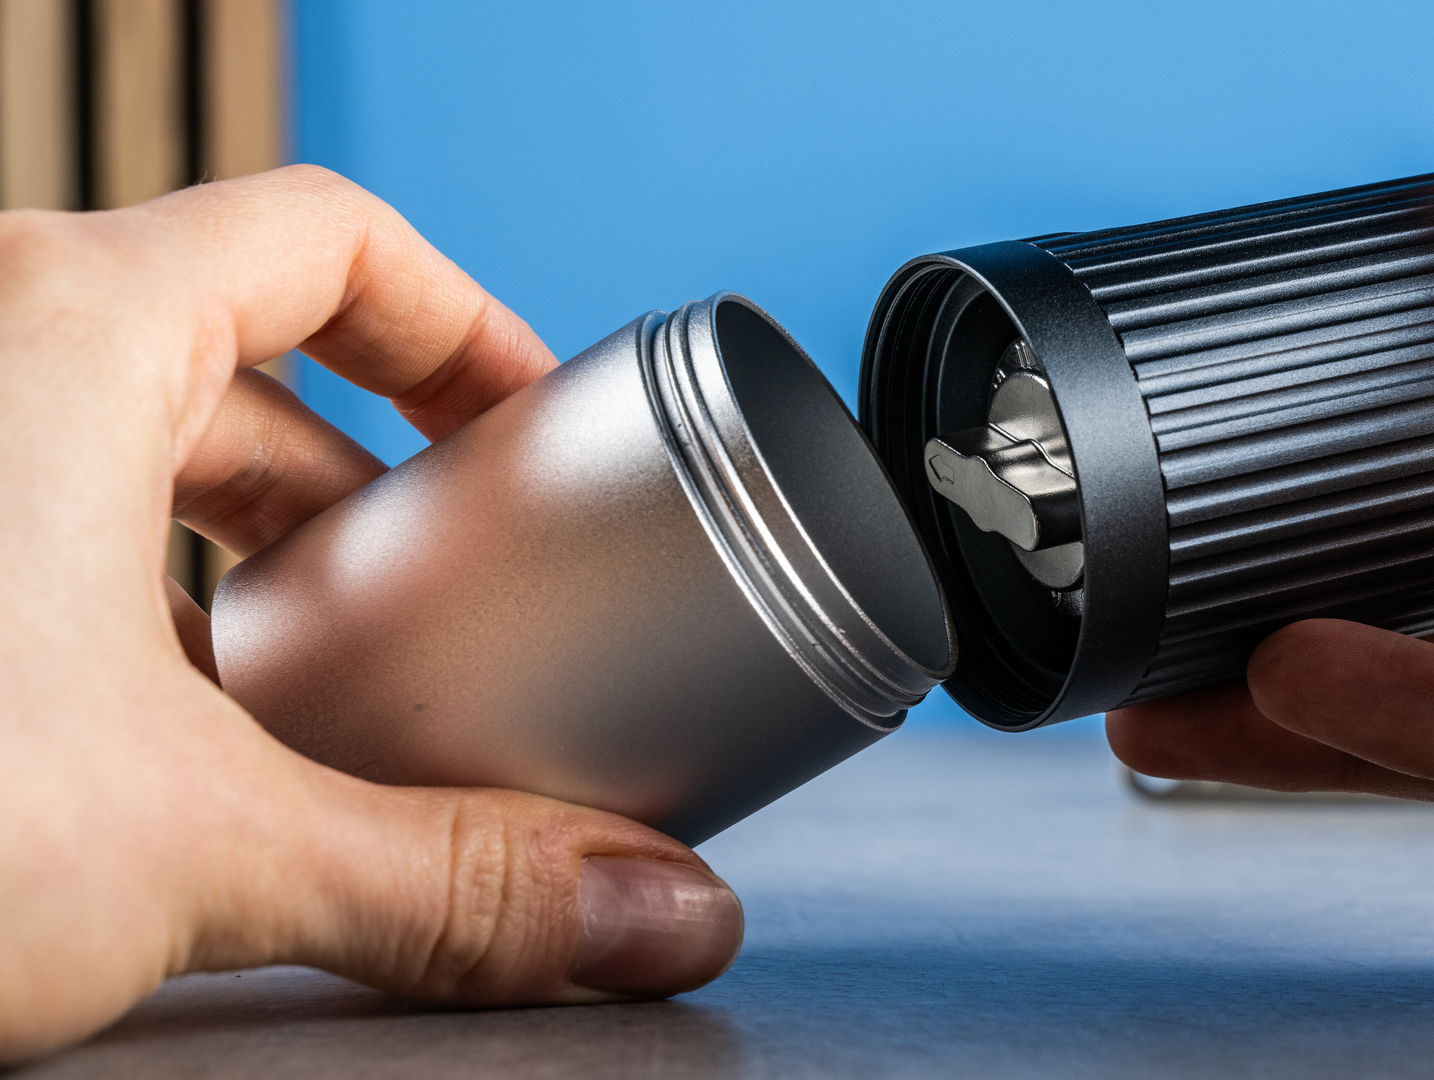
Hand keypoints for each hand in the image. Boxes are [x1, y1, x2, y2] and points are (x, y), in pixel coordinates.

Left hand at [0, 167, 742, 1061]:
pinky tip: (146, 744)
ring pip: (105, 446)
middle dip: (356, 472)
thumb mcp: (185, 852)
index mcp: (57, 333)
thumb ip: (448, 884)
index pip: (326, 236)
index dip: (460, 321)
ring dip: (229, 551)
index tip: (530, 422)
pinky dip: (109, 607)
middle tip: (441, 584)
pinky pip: (16, 524)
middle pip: (227, 351)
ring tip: (311, 677)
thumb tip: (649, 914)